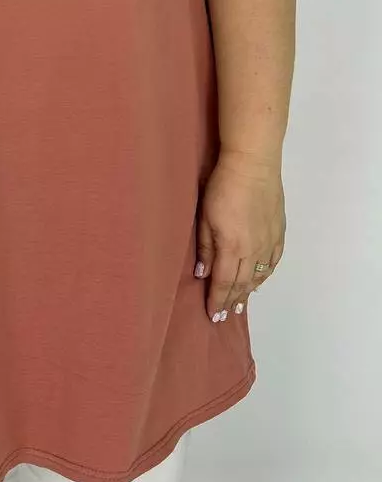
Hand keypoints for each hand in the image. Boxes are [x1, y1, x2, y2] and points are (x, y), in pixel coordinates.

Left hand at [195, 151, 286, 321]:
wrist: (253, 165)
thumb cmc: (223, 187)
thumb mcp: (205, 217)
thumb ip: (205, 247)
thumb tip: (202, 274)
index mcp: (232, 248)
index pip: (224, 282)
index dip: (218, 301)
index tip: (213, 316)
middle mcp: (253, 251)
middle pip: (242, 283)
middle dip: (232, 301)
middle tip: (225, 316)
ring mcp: (269, 242)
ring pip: (259, 275)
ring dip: (249, 292)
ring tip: (241, 305)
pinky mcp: (279, 232)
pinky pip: (273, 261)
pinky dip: (266, 275)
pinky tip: (260, 281)